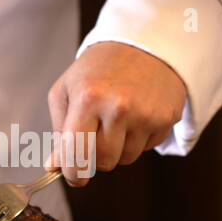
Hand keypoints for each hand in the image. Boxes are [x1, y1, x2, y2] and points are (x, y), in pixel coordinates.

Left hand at [46, 42, 185, 185]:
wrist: (144, 44)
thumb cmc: (99, 69)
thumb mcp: (67, 90)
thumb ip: (59, 131)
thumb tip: (54, 166)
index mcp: (88, 98)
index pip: (77, 155)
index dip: (73, 173)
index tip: (74, 176)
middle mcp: (119, 107)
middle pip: (104, 162)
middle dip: (96, 157)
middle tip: (96, 134)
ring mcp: (146, 114)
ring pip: (127, 159)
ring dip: (119, 147)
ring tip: (118, 119)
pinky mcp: (167, 118)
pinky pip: (148, 148)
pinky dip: (139, 138)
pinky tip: (137, 114)